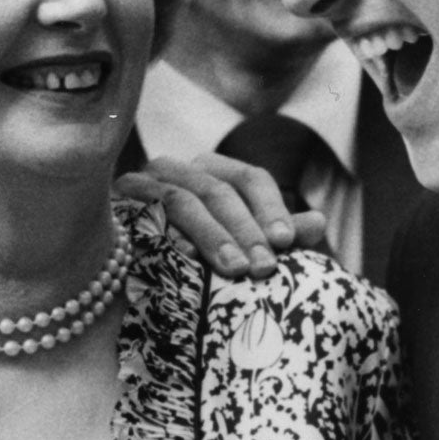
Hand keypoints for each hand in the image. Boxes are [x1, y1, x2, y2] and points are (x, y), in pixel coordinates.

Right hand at [115, 153, 326, 278]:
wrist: (119, 270)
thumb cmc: (192, 258)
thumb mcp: (241, 246)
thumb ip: (277, 234)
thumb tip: (319, 222)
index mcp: (211, 171)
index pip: (250, 178)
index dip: (271, 208)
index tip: (288, 243)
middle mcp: (178, 169)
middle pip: (219, 190)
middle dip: (246, 229)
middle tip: (265, 267)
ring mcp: (144, 183)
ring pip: (185, 200)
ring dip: (214, 235)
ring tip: (237, 269)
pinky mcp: (119, 204)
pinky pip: (148, 214)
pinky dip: (171, 236)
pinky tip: (190, 261)